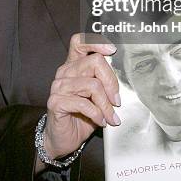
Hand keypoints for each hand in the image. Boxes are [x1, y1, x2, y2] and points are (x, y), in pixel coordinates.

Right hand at [43, 33, 120, 159]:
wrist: (63, 138)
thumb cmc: (82, 116)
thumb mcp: (96, 97)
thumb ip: (104, 83)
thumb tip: (124, 79)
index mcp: (73, 65)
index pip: (80, 42)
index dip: (96, 42)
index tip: (112, 51)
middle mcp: (65, 72)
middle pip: (95, 62)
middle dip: (111, 83)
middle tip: (117, 101)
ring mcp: (59, 86)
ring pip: (92, 85)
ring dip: (106, 104)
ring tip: (110, 116)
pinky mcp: (56, 102)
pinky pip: (83, 103)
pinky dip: (97, 114)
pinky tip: (101, 121)